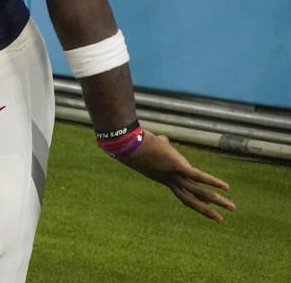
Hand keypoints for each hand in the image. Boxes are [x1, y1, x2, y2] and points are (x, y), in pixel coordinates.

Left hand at [119, 130, 235, 221]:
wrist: (126, 143)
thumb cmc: (137, 143)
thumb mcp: (153, 146)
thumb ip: (161, 144)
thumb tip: (163, 139)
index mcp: (164, 177)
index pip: (182, 191)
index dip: (194, 198)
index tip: (206, 205)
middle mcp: (170, 180)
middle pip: (191, 199)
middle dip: (206, 209)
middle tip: (220, 219)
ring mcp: (174, 175)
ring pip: (199, 191)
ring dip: (216, 200)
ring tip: (232, 207)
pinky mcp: (177, 166)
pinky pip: (198, 177)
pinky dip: (212, 182)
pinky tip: (226, 187)